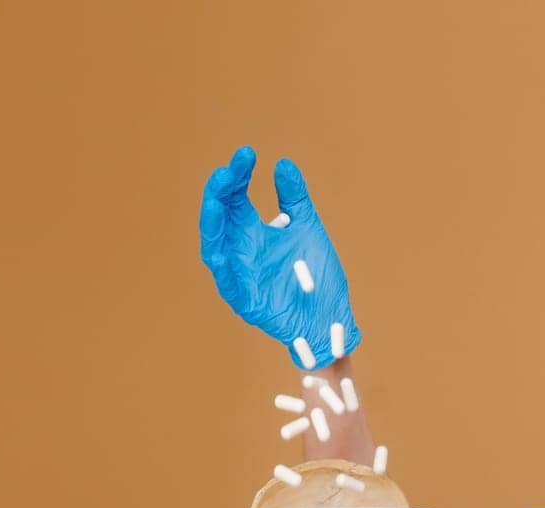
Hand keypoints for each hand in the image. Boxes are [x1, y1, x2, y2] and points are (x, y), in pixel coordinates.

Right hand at [198, 144, 362, 370]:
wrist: (330, 317)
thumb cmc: (316, 276)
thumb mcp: (308, 229)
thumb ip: (294, 198)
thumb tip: (283, 163)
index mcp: (251, 231)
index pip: (235, 196)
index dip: (237, 174)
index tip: (247, 153)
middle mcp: (239, 250)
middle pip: (220, 217)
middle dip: (221, 193)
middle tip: (229, 171)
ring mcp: (239, 276)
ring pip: (216, 247)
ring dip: (214, 225)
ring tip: (216, 202)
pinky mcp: (245, 301)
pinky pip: (229, 285)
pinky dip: (224, 269)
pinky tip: (221, 254)